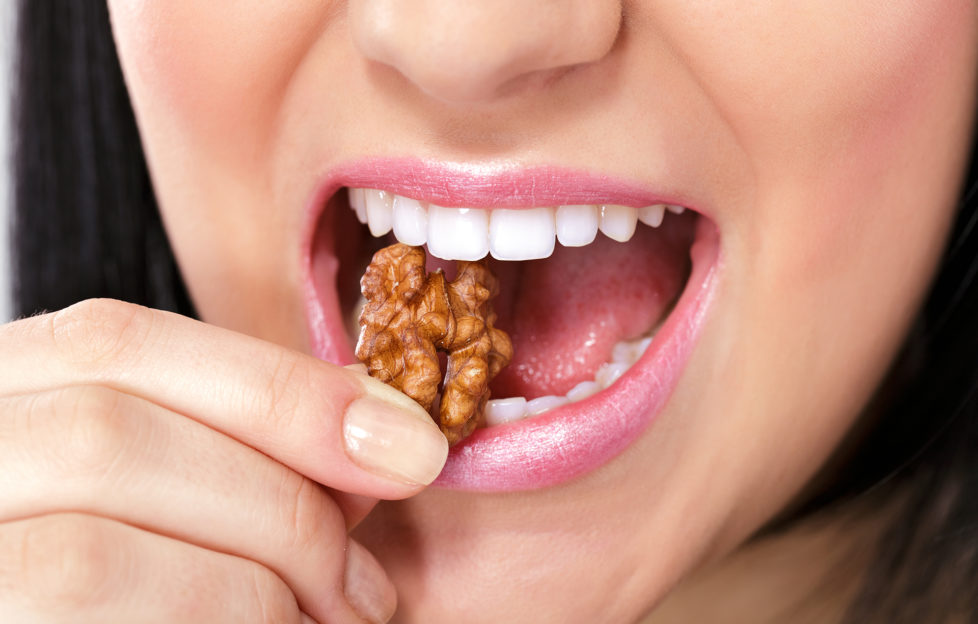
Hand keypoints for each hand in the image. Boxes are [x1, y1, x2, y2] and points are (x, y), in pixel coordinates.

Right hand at [0, 299, 447, 622]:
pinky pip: (84, 610)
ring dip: (246, 592)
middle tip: (367, 587)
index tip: (408, 445)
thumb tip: (375, 434)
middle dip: (276, 505)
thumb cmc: (118, 586)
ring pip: (92, 553)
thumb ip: (237, 454)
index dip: (279, 388)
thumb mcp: (165, 488)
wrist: (74, 614)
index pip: (115, 344)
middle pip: (107, 435)